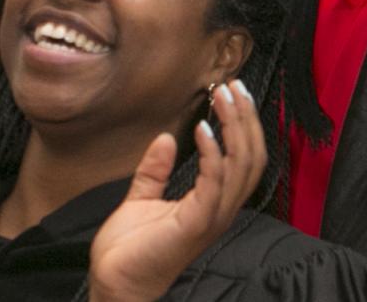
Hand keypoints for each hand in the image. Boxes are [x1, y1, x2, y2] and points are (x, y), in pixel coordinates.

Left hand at [88, 81, 265, 301]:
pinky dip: (212, 153)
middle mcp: (220, 210)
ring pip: (242, 166)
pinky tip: (202, 129)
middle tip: (233, 85)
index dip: (243, 124)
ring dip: (235, 127)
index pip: (244, 159)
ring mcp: (211, 218)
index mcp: (213, 203)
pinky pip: (214, 183)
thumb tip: (165, 138)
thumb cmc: (130, 251)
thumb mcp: (142, 198)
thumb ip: (155, 170)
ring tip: (224, 97)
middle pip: (252, 157)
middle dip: (246, 118)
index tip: (230, 92)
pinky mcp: (195, 224)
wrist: (115, 283)